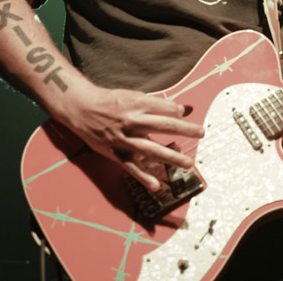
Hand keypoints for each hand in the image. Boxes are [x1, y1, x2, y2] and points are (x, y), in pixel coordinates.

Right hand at [63, 85, 204, 191]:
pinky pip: (132, 167)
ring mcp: (124, 139)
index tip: (184, 114)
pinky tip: (156, 186)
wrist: (81, 108)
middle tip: (201, 133)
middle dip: (185, 129)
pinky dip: (144, 177)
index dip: (176, 111)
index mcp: (136, 104)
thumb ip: (159, 104)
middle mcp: (131, 121)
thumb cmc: (111, 102)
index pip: (163, 107)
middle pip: (163, 125)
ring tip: (188, 164)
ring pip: (151, 149)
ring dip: (171, 157)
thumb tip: (184, 109)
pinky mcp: (116, 153)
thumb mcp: (134, 97)